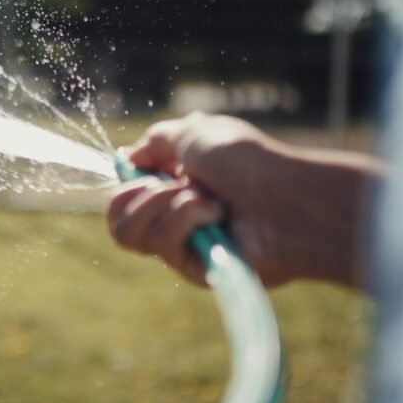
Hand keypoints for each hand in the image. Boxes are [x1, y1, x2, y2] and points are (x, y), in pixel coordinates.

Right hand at [106, 113, 380, 288]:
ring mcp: (184, 244)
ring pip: (132, 234)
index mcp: (177, 183)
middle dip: (136, 196)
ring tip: (205, 197)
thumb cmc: (247, 161)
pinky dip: (185, 219)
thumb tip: (131, 159)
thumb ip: (156, 141)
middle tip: (166, 185)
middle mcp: (176, 216)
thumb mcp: (194, 132)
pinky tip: (217, 213)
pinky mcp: (193, 269)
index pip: (125, 197)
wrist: (284, 194)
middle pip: (118, 223)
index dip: (126, 183)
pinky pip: (162, 246)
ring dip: (165, 204)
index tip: (139, 168)